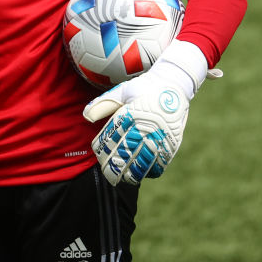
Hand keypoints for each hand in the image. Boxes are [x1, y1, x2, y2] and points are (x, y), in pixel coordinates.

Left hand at [83, 41, 219, 185]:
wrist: (175, 82)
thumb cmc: (145, 87)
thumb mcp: (122, 91)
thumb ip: (104, 104)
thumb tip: (86, 116)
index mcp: (132, 113)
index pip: (114, 137)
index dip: (105, 149)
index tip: (98, 157)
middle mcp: (146, 124)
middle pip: (128, 151)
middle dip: (116, 166)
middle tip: (108, 175)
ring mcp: (161, 134)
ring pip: (145, 160)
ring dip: (134, 172)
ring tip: (125, 179)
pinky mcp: (173, 140)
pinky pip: (162, 160)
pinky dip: (153, 169)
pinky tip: (145, 174)